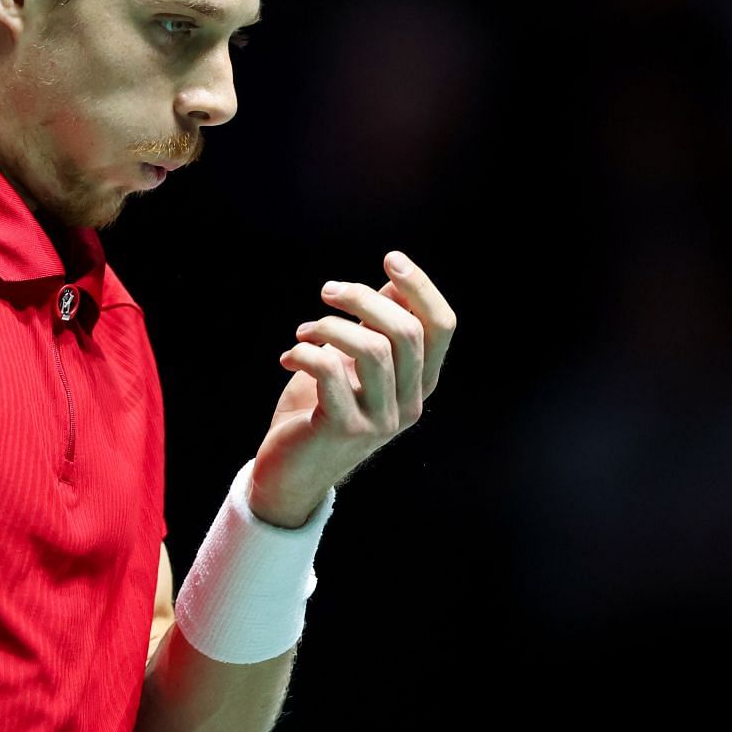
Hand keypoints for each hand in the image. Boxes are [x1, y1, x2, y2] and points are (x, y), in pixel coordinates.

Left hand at [249, 251, 456, 527]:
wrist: (290, 473)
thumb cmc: (320, 408)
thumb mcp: (354, 364)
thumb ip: (377, 328)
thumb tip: (394, 282)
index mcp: (420, 383)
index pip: (442, 327)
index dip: (420, 287)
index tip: (390, 258)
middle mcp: (409, 403)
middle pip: (406, 332)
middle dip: (363, 298)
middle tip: (327, 291)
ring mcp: (380, 420)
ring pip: (372, 350)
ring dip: (330, 326)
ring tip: (304, 331)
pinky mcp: (344, 429)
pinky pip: (330, 373)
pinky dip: (306, 352)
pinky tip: (289, 356)